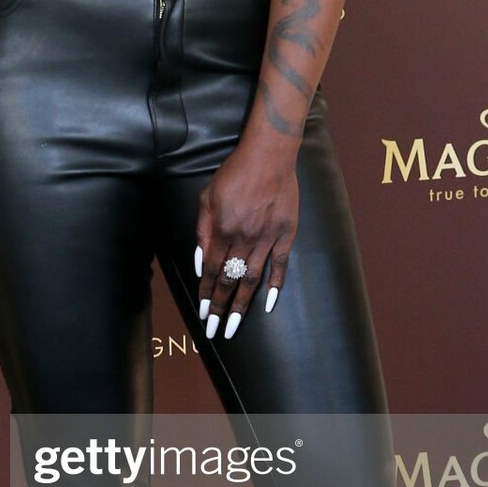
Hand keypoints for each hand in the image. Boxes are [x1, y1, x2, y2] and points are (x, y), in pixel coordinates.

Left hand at [193, 147, 296, 339]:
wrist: (269, 156)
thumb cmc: (234, 174)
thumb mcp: (207, 197)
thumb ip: (203, 231)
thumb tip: (201, 262)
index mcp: (222, 229)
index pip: (212, 271)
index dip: (206, 294)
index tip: (202, 314)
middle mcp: (243, 238)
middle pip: (230, 280)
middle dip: (220, 308)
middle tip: (215, 331)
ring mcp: (266, 238)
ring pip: (252, 279)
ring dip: (242, 305)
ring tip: (234, 326)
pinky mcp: (286, 234)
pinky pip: (279, 266)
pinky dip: (274, 287)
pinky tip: (267, 305)